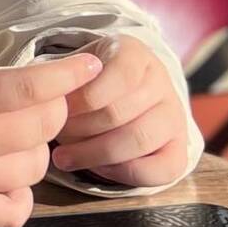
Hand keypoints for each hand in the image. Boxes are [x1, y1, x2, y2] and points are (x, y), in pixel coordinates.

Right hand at [0, 0, 102, 226]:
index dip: (66, 75)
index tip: (91, 62)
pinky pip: (12, 212)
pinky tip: (8, 172)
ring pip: (33, 168)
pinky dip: (21, 195)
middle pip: (41, 127)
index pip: (25, 89)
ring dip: (36, 146)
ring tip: (18, 129)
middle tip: (38, 92)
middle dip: (51, 105)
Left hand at [49, 34, 189, 188]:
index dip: (83, 98)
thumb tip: (48, 101)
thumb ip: (62, 79)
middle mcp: (161, 81)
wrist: (120, 94)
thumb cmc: (88, 82)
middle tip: (55, 135)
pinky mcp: (179, 148)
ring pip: (138, 140)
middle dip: (79, 129)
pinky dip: (125, 174)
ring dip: (94, 153)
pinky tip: (97, 168)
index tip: (56, 108)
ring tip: (65, 157)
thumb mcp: (74, 68)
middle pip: (119, 112)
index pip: (118, 75)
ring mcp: (174, 115)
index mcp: (134, 53)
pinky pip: (163, 169)